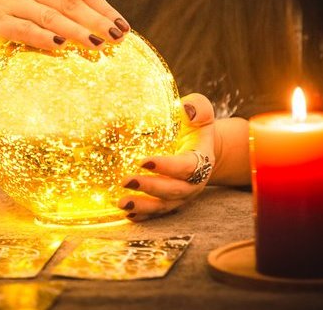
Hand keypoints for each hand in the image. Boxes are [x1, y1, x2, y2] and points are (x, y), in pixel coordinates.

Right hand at [0, 0, 131, 126]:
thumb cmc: (16, 16)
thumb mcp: (50, 1)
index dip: (104, 7)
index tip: (124, 27)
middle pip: (67, 1)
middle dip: (95, 20)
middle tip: (118, 37)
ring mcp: (8, 1)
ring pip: (48, 16)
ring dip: (75, 31)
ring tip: (96, 45)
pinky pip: (22, 29)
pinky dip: (42, 37)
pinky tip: (59, 46)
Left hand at [117, 93, 215, 221]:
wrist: (201, 148)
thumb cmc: (196, 126)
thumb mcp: (201, 113)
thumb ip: (199, 107)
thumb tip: (187, 108)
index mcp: (201, 160)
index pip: (186, 167)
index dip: (166, 166)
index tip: (143, 161)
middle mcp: (193, 183)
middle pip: (173, 190)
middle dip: (150, 187)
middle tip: (126, 181)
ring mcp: (182, 196)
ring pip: (163, 206)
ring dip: (143, 206)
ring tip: (121, 202)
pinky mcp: (170, 202)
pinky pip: (157, 214)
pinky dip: (142, 215)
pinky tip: (126, 213)